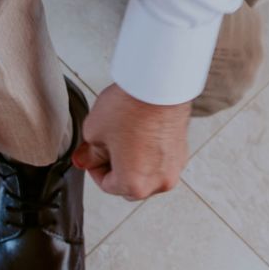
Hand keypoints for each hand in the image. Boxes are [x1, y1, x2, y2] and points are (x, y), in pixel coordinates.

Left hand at [72, 84, 190, 200]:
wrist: (159, 84)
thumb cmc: (129, 108)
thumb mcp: (95, 132)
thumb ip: (90, 153)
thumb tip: (86, 160)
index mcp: (135, 184)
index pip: (107, 185)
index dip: (95, 167)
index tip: (92, 153)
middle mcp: (158, 182)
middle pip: (130, 184)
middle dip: (116, 167)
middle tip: (107, 144)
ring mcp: (174, 168)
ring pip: (147, 173)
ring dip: (134, 161)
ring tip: (126, 135)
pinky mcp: (182, 152)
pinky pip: (161, 160)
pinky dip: (150, 152)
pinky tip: (142, 131)